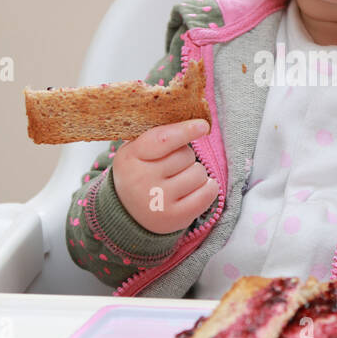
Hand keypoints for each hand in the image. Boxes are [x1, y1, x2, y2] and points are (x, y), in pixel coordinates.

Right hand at [111, 119, 218, 233]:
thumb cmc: (139, 174)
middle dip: (185, 157)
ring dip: (196, 173)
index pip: (163, 140)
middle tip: (171, 167)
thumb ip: (157, 136)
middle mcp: (142, 180)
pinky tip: (196, 189)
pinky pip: (208, 193)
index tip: (203, 125)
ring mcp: (159, 200)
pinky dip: (208, 188)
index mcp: (130, 158)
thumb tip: (191, 120)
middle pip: (186, 155)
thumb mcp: (135, 152)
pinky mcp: (176, 217)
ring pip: (199, 173)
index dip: (185, 130)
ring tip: (179, 181)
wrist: (128, 214)